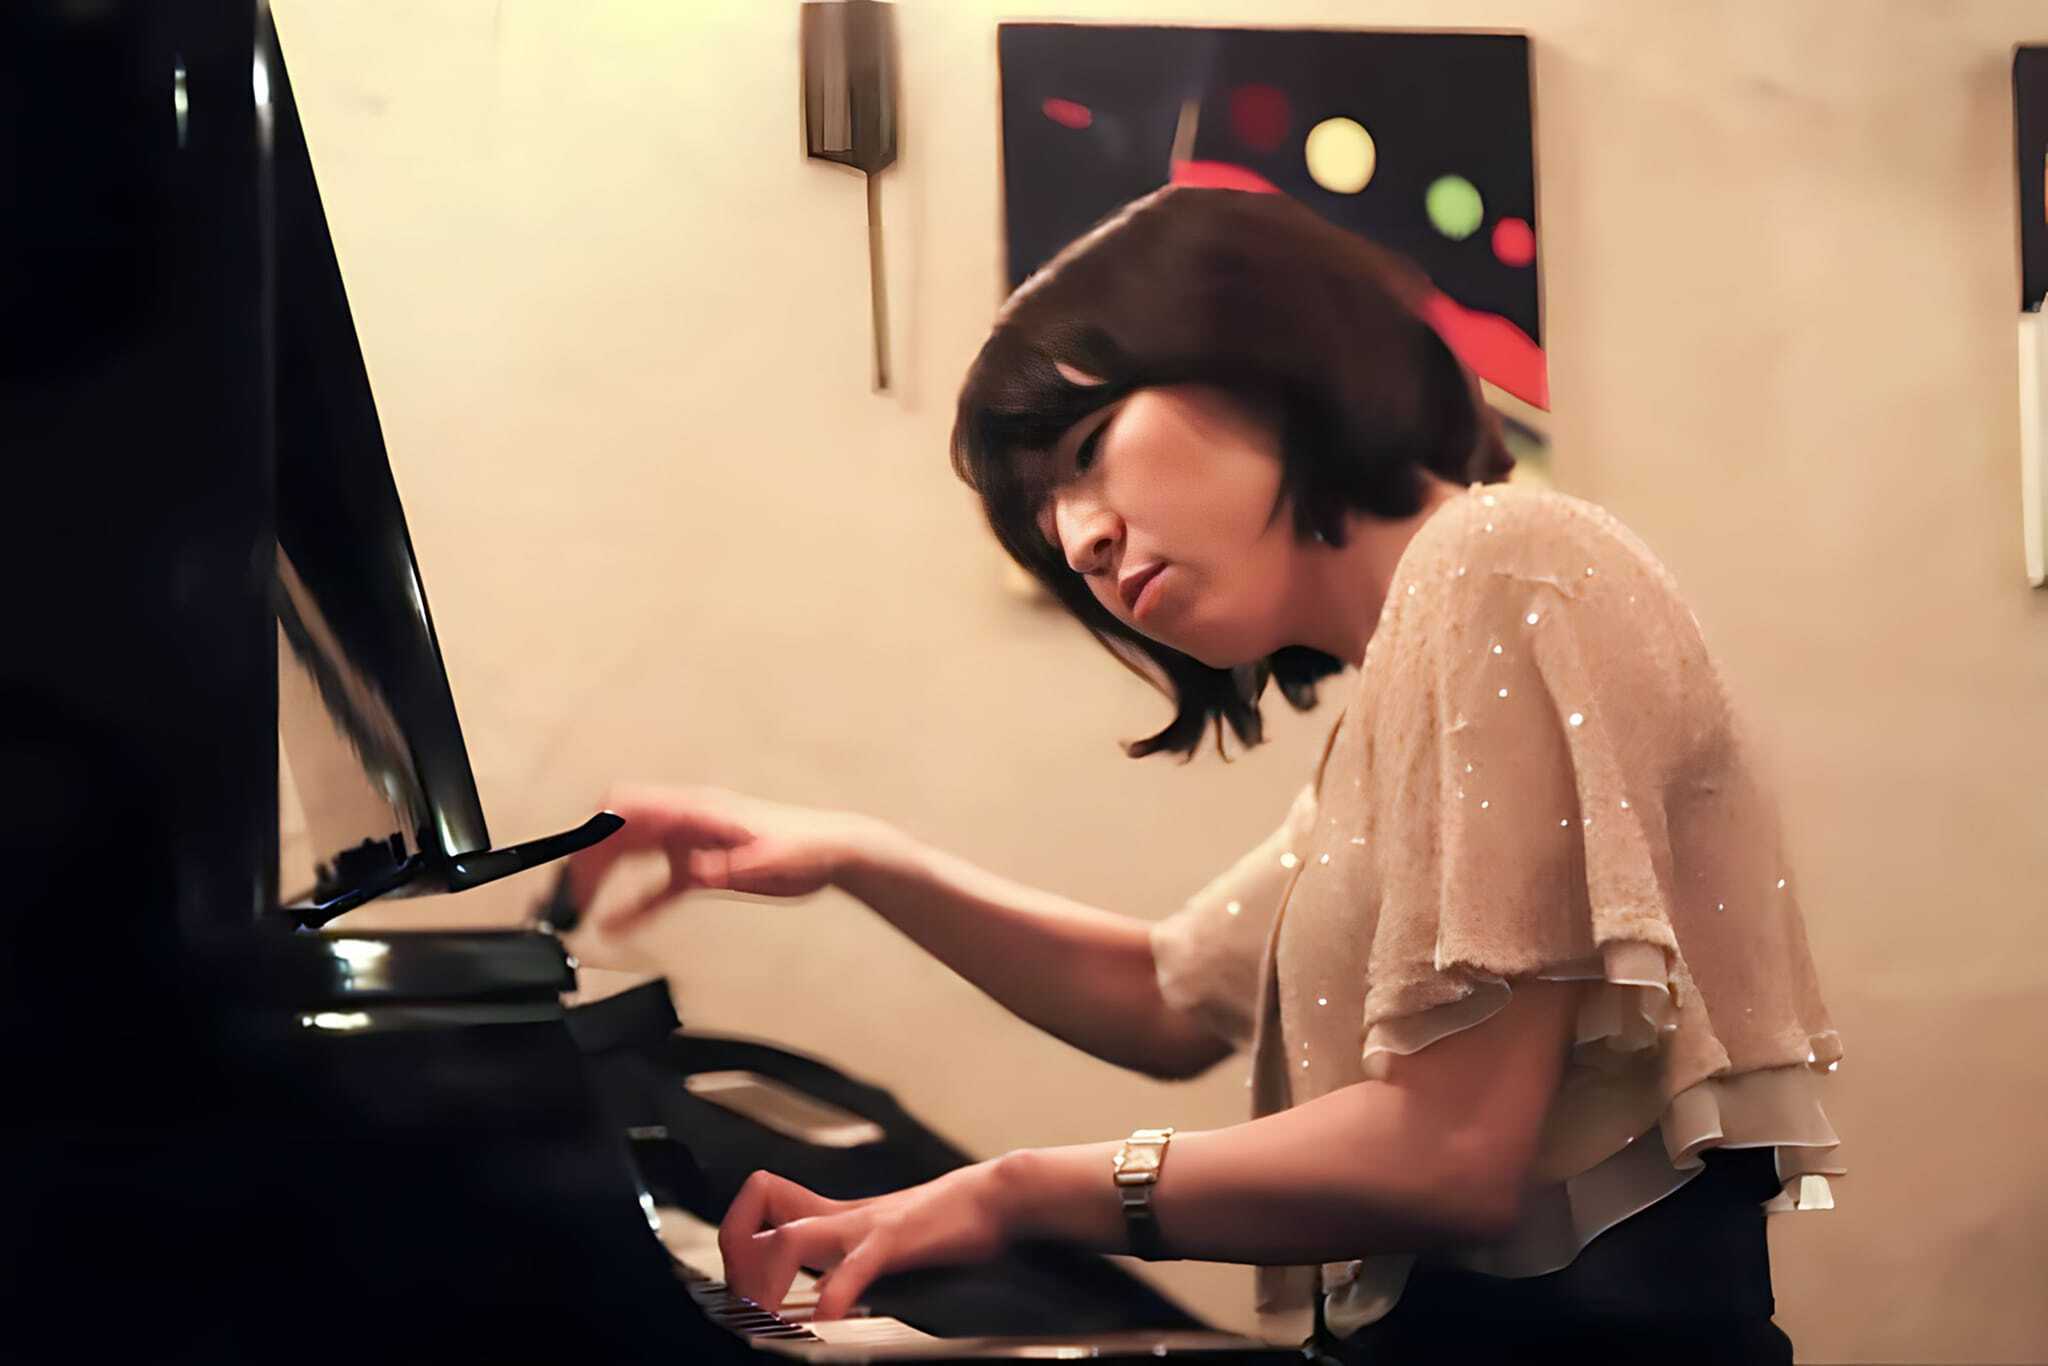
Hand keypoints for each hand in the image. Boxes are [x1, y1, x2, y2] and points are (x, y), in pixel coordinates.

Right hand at [566, 785, 883, 932]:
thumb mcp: (769, 859)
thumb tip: (696, 871)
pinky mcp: (701, 866)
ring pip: (631, 854)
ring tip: (580, 909)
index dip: (598, 827)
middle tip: (570, 897)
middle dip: (589, 859)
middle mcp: (687, 821)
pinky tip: (616, 924)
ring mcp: (691, 842)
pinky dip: (634, 902)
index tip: (575, 857)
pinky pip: (656, 884)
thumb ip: (730, 866)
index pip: (630, 806)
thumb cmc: (807, 847)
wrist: (835, 852)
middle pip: (620, 832)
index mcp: (697, 810)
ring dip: (604, 878)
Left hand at [717, 1165, 1016, 1320]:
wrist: (998, 1196)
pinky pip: (853, 1266)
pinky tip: (826, 1319)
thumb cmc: (948, 1221)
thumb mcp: (884, 1233)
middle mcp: (839, 1216)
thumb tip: (827, 1287)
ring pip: (789, 1241)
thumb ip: (851, 1250)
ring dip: (767, 1287)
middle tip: (749, 1312)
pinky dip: (834, 1294)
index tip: (744, 1283)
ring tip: (770, 1323)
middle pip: (755, 1224)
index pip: (760, 1201)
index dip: (739, 1238)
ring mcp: (864, 1225)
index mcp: (835, 1215)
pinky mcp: (896, 1239)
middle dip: (737, 1272)